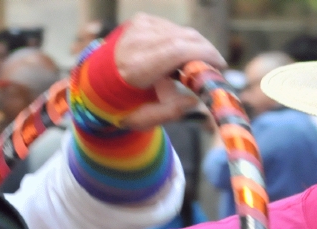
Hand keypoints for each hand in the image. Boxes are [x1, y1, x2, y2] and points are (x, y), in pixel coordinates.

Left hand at [113, 14, 223, 129]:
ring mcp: (138, 27)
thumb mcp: (143, 119)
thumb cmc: (122, 105)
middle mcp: (136, 41)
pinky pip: (173, 28)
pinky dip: (182, 41)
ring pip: (182, 31)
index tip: (220, 66)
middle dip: (206, 51)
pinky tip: (179, 57)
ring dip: (195, 47)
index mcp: (135, 66)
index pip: (179, 50)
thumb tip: (195, 100)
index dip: (205, 55)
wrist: (95, 84)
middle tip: (214, 68)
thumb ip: (169, 112)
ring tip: (194, 68)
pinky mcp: (141, 20)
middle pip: (185, 37)